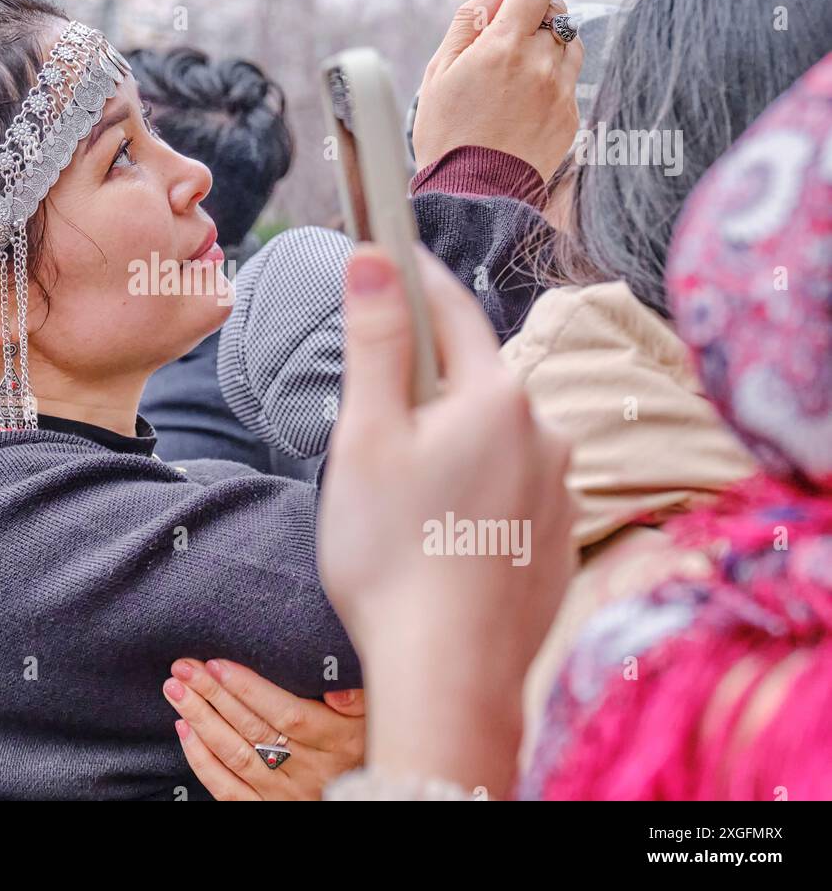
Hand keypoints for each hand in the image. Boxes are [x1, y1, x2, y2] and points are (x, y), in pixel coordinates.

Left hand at [162, 658, 364, 799]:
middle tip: (183, 668)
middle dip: (212, 694)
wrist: (369, 797)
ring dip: (200, 721)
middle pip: (252, 729)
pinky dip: (202, 761)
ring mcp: (284, 793)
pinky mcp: (267, 809)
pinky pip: (228, 790)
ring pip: (235, 756)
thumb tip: (335, 687)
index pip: (285, 713)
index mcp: (335, 741)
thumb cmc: (365, 747)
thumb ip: (357, 698)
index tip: (217, 664)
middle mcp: (307, 769)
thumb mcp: (374, 719)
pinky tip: (183, 731)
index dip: (248, 689)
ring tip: (176, 690)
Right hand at [319, 245, 573, 797]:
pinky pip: (511, 488)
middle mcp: (545, 432)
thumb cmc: (394, 552)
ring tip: (402, 497)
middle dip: (426, 385)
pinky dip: (476, 492)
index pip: (452, 312)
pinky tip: (440, 533)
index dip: (414, 279)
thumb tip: (373, 258)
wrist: (447, 673)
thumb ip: (377, 341)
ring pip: (493, 438)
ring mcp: (559, 488)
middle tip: (372, 424)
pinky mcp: (557, 537)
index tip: (388, 253)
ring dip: (453, 443)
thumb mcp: (367, 436)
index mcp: (496, 397)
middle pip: (472, 380)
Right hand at [413, 0, 581, 181]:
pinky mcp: (570, 115)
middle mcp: (539, 63)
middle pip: (555, 12)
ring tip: (518, 71)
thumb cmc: (447, 134)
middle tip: (507, 38)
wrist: (473, 193)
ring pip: (569, 43)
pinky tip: (523, 101)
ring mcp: (559, 90)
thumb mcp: (439, 72)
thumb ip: (468, 20)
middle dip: (534, 16)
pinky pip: (568, 80)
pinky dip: (551, 79)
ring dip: (549, 45)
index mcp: (503, 46)